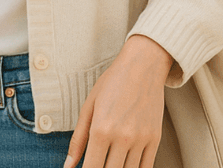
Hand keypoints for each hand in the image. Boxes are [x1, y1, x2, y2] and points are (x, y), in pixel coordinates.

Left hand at [63, 36, 171, 167]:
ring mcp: (140, 139)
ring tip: (110, 161)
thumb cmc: (112, 82)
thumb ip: (78, 139)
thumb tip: (68, 165)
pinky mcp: (155, 139)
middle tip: (98, 163)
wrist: (143, 65)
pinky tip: (125, 164)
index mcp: (101, 129)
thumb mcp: (89, 105)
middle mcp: (122, 137)